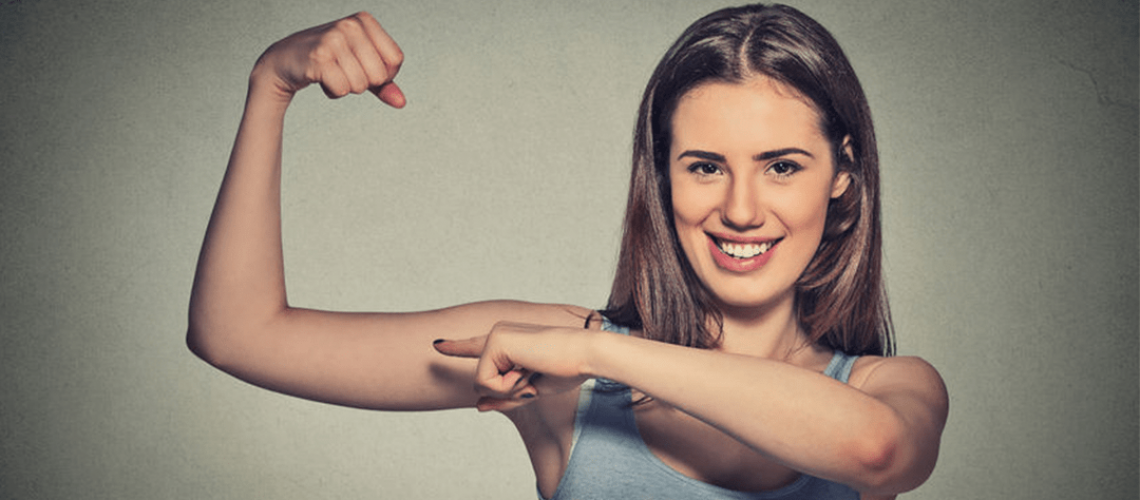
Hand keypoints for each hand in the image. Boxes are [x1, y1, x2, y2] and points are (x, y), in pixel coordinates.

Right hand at [252, 12, 404, 106]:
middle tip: (343, 70)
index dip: (383, 74)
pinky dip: (333, 91)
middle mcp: (350, 25)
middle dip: (363, 83)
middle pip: (380, 75)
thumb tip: (401, 103)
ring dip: (346, 87)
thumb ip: (383, 83)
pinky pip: (342, 89)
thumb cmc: (326, 60)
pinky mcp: (319, 57)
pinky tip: (321, 78)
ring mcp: (333, 39)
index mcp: (364, 21)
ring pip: (361, 85)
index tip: (363, 67)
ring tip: (331, 72)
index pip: (396, 60)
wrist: (284, 60)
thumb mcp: (360, 65)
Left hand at [433, 322, 594, 411]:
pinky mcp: (495, 340)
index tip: (437, 345)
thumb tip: (479, 406)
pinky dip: (509, 385)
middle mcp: (498, 334)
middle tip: (535, 376)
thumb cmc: (566, 369)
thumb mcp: (531, 391)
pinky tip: (528, 368)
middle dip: (509, 392)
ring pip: (482, 384)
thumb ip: (504, 399)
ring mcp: (495, 335)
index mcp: (508, 342)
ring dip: (511, 388)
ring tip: (534, 370)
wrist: (585, 354)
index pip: (476, 347)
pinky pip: (487, 382)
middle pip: (483, 383)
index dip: (456, 347)